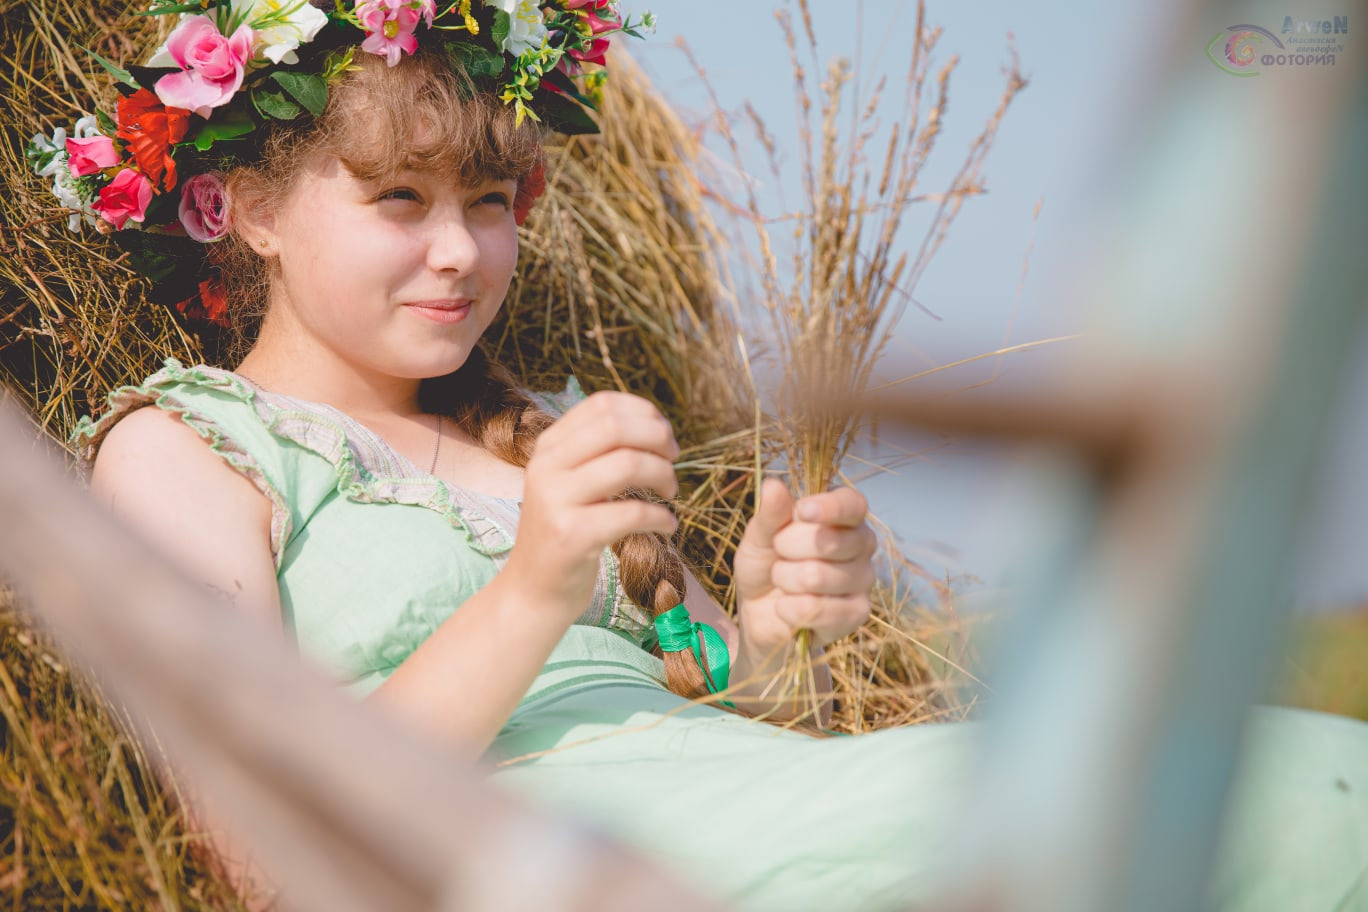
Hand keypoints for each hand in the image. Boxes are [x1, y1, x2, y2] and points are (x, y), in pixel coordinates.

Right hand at [504, 391, 679, 617]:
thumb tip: (656, 427)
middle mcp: (546, 467)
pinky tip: (667, 526)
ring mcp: (556, 501)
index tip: (663, 435)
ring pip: (627, 464)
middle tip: (673, 460)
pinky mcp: (572, 536)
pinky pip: (633, 513)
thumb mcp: (570, 484)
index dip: (643, 412)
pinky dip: (662, 517)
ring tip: (671, 493)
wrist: (533, 592)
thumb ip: (598, 453)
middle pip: (615, 427)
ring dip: (664, 475)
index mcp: (548, 447)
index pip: (602, 404)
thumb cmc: (566, 534)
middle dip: (658, 438)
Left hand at [731, 477, 876, 663]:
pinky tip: (788, 607)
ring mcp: (863, 580)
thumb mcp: (758, 537)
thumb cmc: (765, 566)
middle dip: (787, 548)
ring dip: (785, 580)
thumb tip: (773, 485)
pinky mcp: (857, 613)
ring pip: (817, 576)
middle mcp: (861, 544)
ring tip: (783, 582)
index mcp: (843, 517)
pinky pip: (818, 609)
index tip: (802, 511)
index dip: (830, 507)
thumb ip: (770, 514)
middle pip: (828, 540)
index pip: (852, 504)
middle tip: (779, 554)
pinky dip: (790, 609)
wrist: (760, 613)